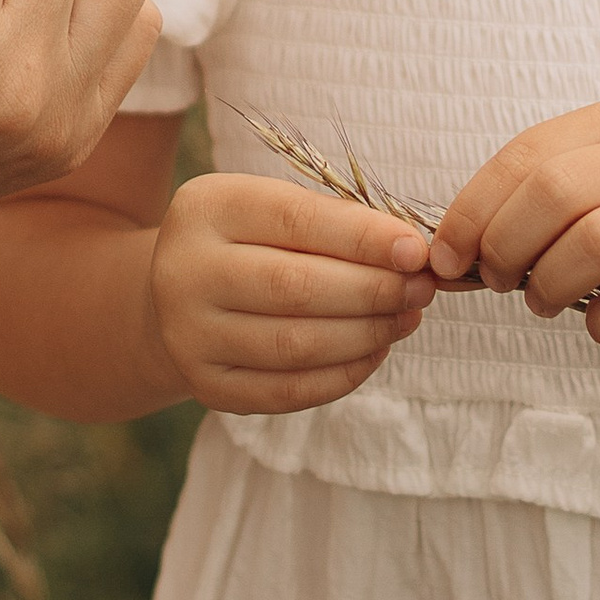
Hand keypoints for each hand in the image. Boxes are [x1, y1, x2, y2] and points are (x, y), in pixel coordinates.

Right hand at [144, 171, 433, 412]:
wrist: (177, 294)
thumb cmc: (248, 241)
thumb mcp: (271, 209)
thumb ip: (335, 224)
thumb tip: (413, 254)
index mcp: (204, 209)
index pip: (295, 221)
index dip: (363, 238)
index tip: (416, 249)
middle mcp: (184, 271)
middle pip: (296, 287)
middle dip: (374, 289)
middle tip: (422, 288)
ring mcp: (189, 335)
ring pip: (296, 344)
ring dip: (367, 333)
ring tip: (407, 317)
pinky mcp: (206, 385)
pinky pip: (288, 390)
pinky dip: (343, 374)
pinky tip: (374, 351)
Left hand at [423, 101, 599, 348]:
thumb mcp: (587, 200)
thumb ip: (516, 217)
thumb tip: (432, 260)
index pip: (524, 157)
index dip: (471, 212)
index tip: (447, 260)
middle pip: (555, 193)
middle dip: (505, 247)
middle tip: (498, 283)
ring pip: (596, 241)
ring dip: (549, 285)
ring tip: (543, 302)